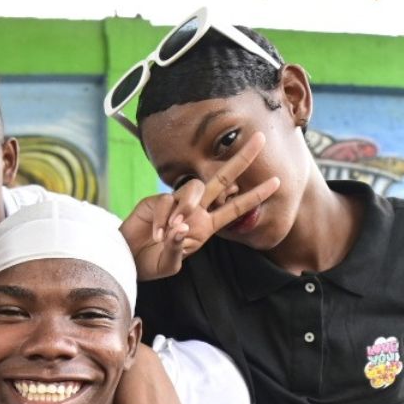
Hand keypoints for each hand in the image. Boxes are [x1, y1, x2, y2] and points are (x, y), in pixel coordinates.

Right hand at [119, 130, 279, 281]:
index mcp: (206, 227)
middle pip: (222, 179)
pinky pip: (165, 201)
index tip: (277, 182)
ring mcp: (176, 203)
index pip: (235, 207)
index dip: (255, 196)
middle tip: (261, 138)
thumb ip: (178, 248)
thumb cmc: (150, 263)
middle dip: (242, 159)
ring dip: (186, 207)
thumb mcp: (169, 264)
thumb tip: (181, 228)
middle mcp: (195, 211)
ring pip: (193, 188)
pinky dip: (161, 219)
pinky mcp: (156, 199)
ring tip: (173, 229)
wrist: (127, 259)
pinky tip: (157, 234)